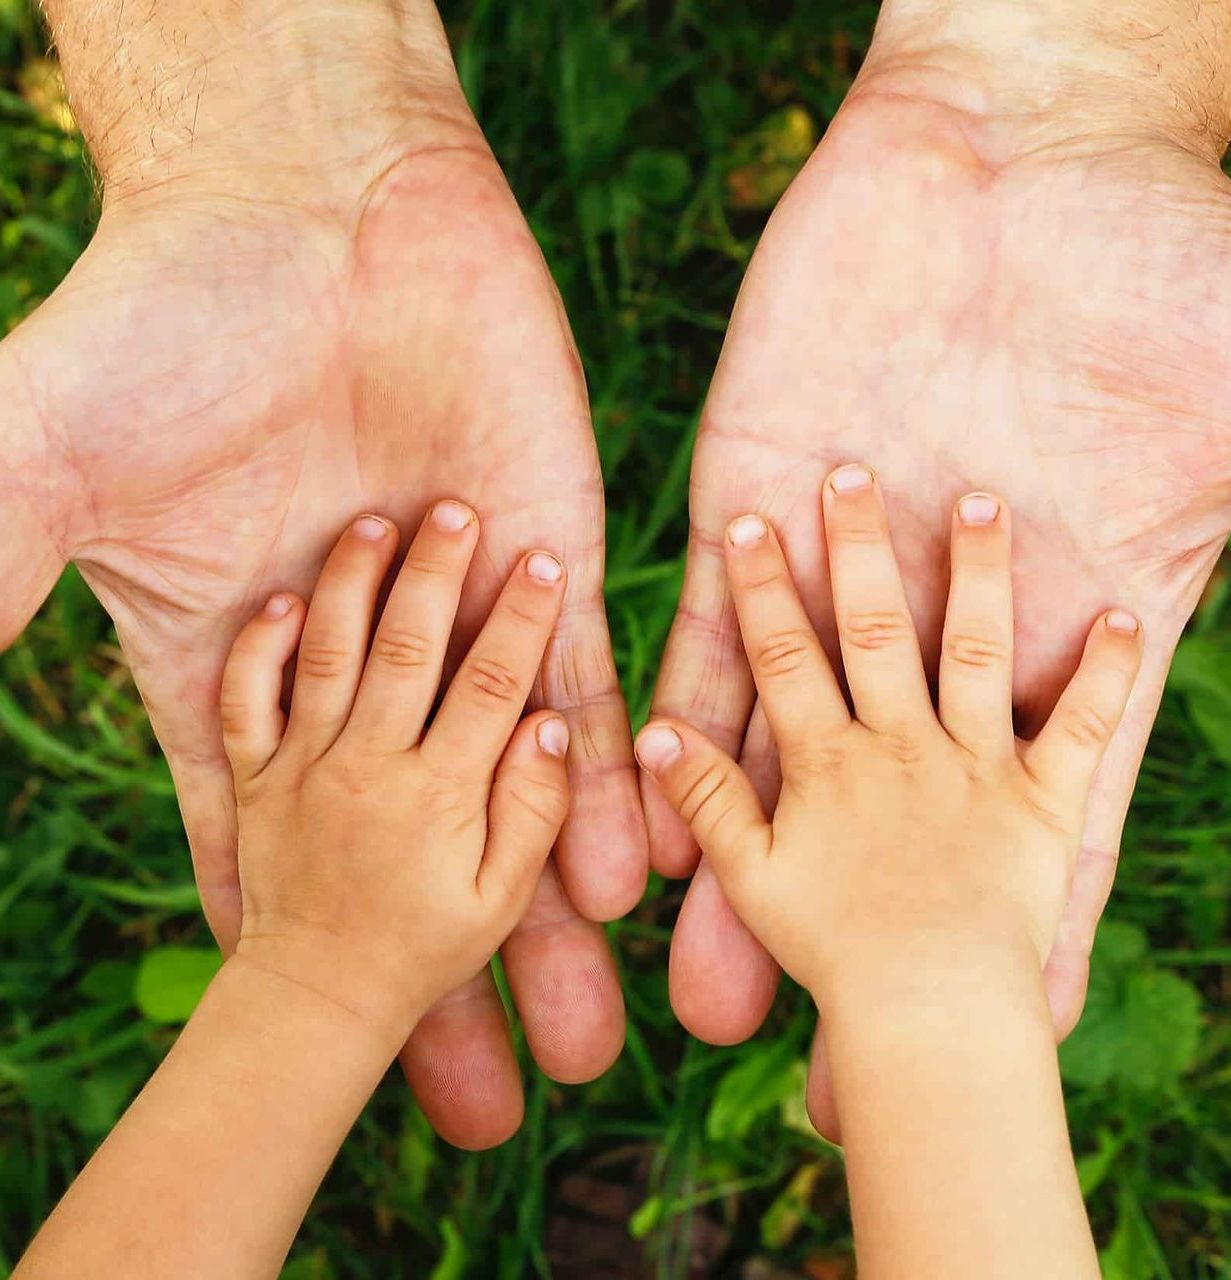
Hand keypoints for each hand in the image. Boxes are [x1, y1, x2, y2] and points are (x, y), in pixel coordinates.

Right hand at [0, 22, 644, 1145]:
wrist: (318, 203)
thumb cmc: (171, 319)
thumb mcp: (48, 464)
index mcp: (250, 669)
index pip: (265, 844)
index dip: (285, 952)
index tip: (319, 1064)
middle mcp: (366, 669)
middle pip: (406, 848)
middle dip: (446, 971)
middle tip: (498, 1097)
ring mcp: (466, 624)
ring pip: (507, 792)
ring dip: (543, 910)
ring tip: (586, 1029)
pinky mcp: (555, 568)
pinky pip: (583, 693)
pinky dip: (601, 784)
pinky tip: (627, 883)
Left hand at [222, 503, 569, 1044]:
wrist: (311, 1004)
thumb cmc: (422, 954)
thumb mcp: (497, 898)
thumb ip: (532, 811)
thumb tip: (552, 727)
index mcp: (440, 792)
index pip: (492, 683)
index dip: (524, 618)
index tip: (547, 560)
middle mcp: (369, 764)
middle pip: (410, 649)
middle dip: (441, 573)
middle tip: (461, 509)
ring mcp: (303, 764)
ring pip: (329, 656)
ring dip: (353, 585)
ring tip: (376, 524)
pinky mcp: (249, 775)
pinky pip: (241, 702)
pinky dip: (257, 651)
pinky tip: (280, 603)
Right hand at [640, 471, 1142, 1004]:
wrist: (936, 1018)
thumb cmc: (832, 957)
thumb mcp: (752, 876)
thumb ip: (704, 797)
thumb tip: (654, 731)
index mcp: (829, 759)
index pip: (784, 654)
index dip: (761, 588)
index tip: (748, 522)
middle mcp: (901, 742)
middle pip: (871, 627)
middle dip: (854, 546)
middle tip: (847, 471)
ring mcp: (977, 760)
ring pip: (971, 647)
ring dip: (975, 574)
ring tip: (979, 501)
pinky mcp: (1047, 792)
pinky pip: (1083, 722)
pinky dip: (1105, 670)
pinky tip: (1118, 611)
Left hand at [649, 56, 1230, 1130]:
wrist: (1018, 145)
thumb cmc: (1164, 259)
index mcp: (1062, 627)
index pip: (1056, 809)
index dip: (1046, 927)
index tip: (1021, 1040)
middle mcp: (939, 628)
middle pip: (900, 815)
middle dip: (861, 934)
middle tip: (813, 1065)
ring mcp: (833, 576)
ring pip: (781, 746)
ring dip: (743, 867)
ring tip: (700, 992)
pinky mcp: (747, 507)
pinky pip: (697, 639)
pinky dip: (673, 728)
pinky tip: (643, 826)